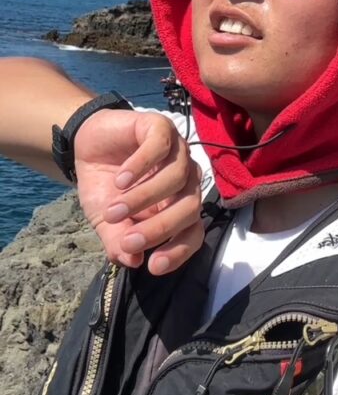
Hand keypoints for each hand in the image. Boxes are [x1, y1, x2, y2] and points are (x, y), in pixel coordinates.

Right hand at [74, 109, 203, 274]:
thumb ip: (119, 242)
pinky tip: (120, 180)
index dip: (180, 250)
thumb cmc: (104, 187)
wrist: (86, 147)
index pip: (194, 232)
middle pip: (191, 207)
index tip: (154, 266)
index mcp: (178, 205)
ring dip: (143, 198)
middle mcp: (185, 179)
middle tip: (128, 239)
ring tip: (112, 210)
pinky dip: (141, 166)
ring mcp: (176, 151)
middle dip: (160, 228)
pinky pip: (162, 146)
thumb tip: (133, 261)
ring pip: (177, 177)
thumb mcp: (106, 222)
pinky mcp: (161, 128)